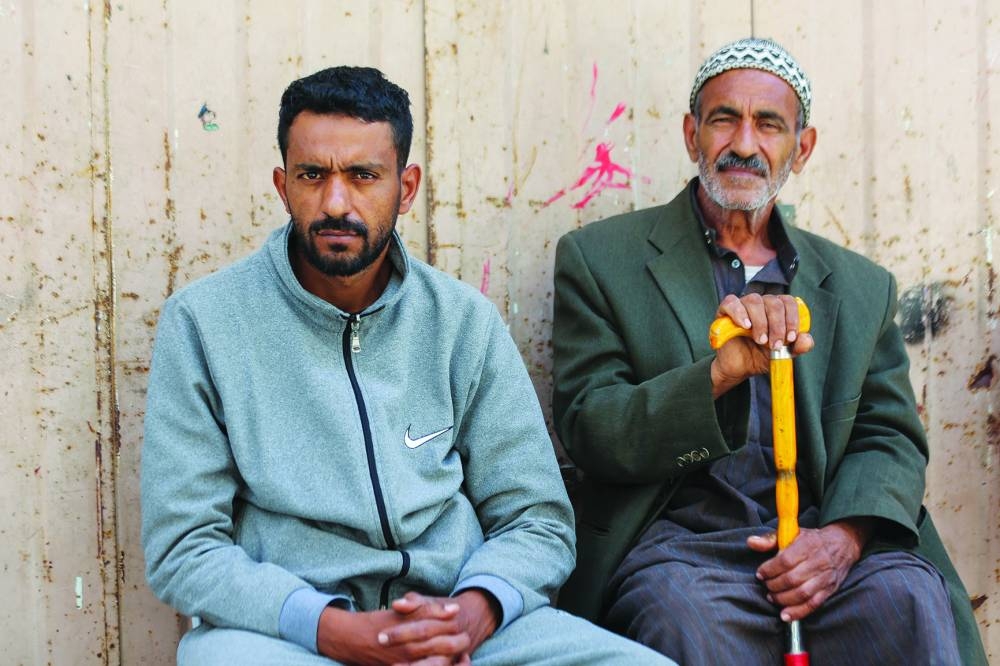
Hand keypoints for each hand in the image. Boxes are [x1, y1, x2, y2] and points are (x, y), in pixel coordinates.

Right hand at [317, 601, 467, 665]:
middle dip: (459, 644)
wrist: (354, 640)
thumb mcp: (403, 610)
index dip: (456, 627)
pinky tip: (444, 663)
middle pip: (446, 648)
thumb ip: (429, 608)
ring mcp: (409, 663)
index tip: (462, 623)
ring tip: (461, 655)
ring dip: (452, 659)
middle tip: (466, 639)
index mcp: (414, 631)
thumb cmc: (381, 622)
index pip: (444, 630)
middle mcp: (413, 650)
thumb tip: (454, 610)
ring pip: (438, 663)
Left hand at [385, 590, 499, 662]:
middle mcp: (455, 640)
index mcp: (449, 622)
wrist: (477, 617)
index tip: (380, 636)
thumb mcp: (433, 602)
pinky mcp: (454, 663)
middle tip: (383, 649)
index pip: (423, 629)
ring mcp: (456, 655)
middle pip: (429, 648)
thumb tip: (397, 605)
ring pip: (437, 665)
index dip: (401, 633)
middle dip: (405, 651)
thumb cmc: (446, 609)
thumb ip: (415, 602)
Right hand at [710, 293, 813, 397]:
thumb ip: (797, 347)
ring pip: (755, 301)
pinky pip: (731, 302)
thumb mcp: (783, 355)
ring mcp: (742, 305)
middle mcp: (761, 303)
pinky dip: (739, 312)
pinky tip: (745, 326)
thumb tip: (806, 338)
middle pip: (773, 302)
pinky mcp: (724, 311)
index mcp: (777, 309)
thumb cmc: (760, 356)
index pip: (788, 302)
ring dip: (761, 322)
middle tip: (774, 345)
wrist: (739, 368)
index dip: (792, 318)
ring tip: (760, 340)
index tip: (790, 338)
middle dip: (777, 325)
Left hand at [748, 518, 872, 620]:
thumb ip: (770, 539)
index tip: (760, 574)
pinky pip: (813, 604)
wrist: (842, 544)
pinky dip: (798, 612)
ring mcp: (825, 578)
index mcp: (807, 545)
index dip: (769, 570)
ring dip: (783, 599)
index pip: (785, 561)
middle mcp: (818, 562)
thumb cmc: (812, 540)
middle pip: (792, 579)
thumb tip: (751, 542)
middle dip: (774, 585)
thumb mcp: (792, 533)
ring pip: (802, 593)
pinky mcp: (829, 590)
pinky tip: (785, 615)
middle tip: (766, 586)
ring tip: (772, 597)